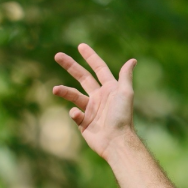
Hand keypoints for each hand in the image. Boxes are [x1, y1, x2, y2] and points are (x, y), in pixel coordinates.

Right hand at [52, 44, 137, 159]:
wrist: (116, 141)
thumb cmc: (122, 116)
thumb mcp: (125, 93)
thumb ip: (126, 76)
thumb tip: (132, 60)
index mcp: (109, 88)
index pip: (99, 69)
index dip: (90, 57)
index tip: (80, 46)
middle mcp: (99, 97)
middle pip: (82, 77)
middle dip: (70, 66)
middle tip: (57, 56)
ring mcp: (91, 110)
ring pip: (74, 95)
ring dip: (64, 91)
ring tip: (55, 89)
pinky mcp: (84, 123)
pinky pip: (75, 114)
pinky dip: (74, 113)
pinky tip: (78, 116)